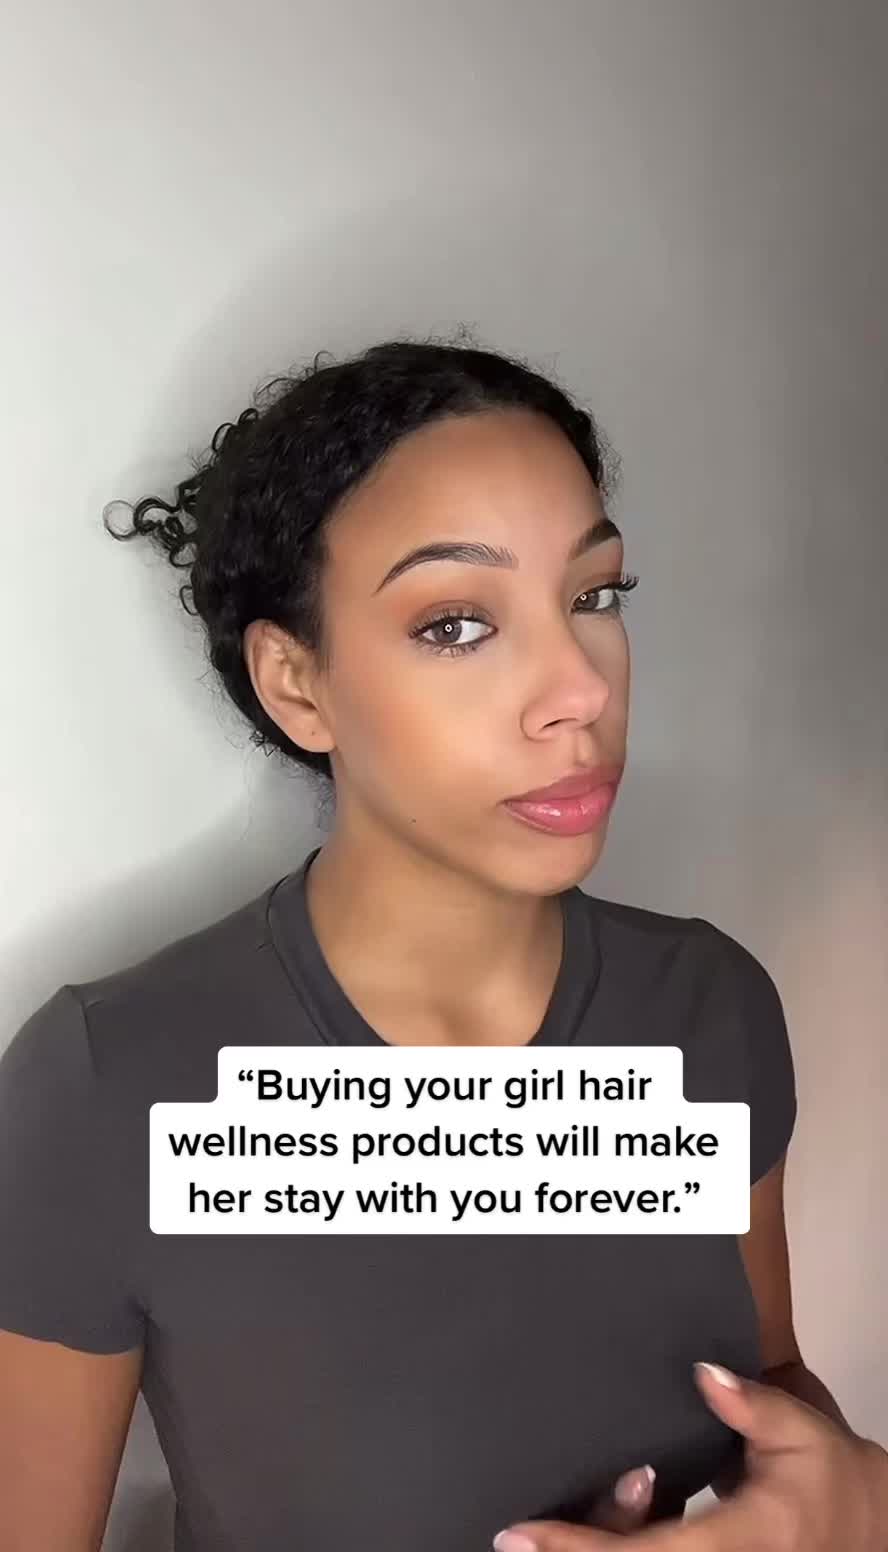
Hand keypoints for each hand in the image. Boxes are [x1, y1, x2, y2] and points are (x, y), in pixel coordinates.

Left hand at [492, 1361, 887, 1549]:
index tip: (521, 1536)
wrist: (867, 1528)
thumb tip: (703, 1371)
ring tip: (542, 1530)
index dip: (578, 1549)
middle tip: (515, 1533)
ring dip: (589, 1548)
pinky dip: (614, 1546)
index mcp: (737, 1544)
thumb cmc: (832, 1482)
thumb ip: (751, 1405)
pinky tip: (583, 1528)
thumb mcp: (801, 1434)